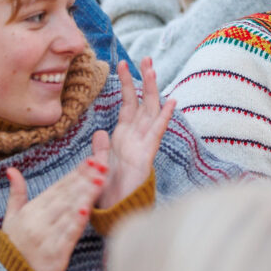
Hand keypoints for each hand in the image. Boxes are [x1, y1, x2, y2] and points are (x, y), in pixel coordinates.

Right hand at [2, 158, 104, 270]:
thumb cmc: (14, 247)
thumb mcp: (11, 218)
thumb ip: (16, 193)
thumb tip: (11, 169)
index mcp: (30, 211)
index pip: (57, 188)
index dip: (75, 173)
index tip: (91, 160)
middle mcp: (38, 222)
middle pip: (66, 196)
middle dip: (85, 179)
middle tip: (103, 163)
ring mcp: (46, 238)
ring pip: (69, 213)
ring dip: (86, 195)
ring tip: (101, 180)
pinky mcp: (55, 255)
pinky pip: (68, 236)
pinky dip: (77, 223)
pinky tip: (88, 210)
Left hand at [92, 59, 174, 206]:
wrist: (115, 212)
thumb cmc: (108, 190)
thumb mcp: (98, 164)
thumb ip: (100, 148)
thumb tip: (100, 132)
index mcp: (123, 137)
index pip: (128, 105)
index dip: (127, 85)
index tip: (122, 64)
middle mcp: (135, 137)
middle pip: (143, 103)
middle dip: (145, 80)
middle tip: (146, 58)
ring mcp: (142, 145)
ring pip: (151, 112)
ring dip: (153, 90)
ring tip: (153, 69)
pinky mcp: (146, 156)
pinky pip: (156, 133)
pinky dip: (164, 117)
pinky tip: (172, 101)